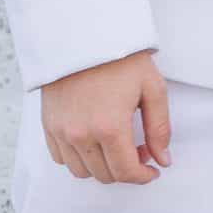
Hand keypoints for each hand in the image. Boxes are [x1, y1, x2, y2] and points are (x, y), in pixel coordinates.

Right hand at [38, 49, 169, 184]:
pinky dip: (80, 158)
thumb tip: (164, 160)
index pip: (125, 171)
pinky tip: (95, 140)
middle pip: (104, 175)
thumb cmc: (122, 59)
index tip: (153, 171)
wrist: (85, 35)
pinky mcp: (48, 125)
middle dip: (126, 170)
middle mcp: (81, 135)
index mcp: (110, 127)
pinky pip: (61, 158)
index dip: (143, 177)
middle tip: (140, 150)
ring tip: (118, 144)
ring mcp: (61, 132)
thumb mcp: (153, 88)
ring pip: (81, 172)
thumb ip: (159, 129)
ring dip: (102, 167)